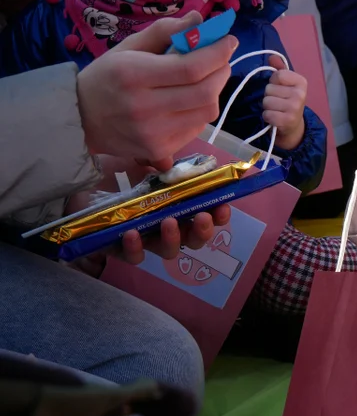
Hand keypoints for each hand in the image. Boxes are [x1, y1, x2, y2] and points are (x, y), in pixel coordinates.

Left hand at [66, 157, 231, 274]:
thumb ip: (158, 162)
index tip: (223, 206)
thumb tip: (172, 164)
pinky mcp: (119, 247)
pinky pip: (134, 256)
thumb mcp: (138, 160)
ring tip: (169, 222)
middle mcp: (165, 225)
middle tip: (202, 217)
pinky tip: (131, 232)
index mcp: (176, 205)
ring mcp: (145, 238)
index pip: (206, 215)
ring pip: (169, 251)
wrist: (73, 180)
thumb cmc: (111, 171)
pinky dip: (136, 247)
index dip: (218, 215)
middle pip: (193, 238)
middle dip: (203, 231)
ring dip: (174, 239)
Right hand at [77, 12, 237, 171]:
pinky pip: (197, 128)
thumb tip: (198, 19)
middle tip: (222, 59)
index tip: (229, 41)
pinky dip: (202, 110)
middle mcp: (144, 107)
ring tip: (207, 78)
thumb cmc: (107, 77)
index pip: (190, 68)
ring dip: (215, 90)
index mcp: (133, 75)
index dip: (217, 53)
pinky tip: (192, 100)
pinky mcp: (160, 150)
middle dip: (222, 71)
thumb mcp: (128, 47)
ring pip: (206, 112)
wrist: (80, 119)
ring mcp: (154, 133)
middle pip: (205, 92)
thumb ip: (164, 31)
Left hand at [264, 54, 307, 150]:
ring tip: (276, 110)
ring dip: (267, 107)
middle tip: (278, 102)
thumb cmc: (287, 101)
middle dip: (269, 95)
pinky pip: (267, 114)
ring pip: (266, 101)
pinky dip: (267, 117)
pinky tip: (275, 118)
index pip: (278, 75)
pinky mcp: (287, 121)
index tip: (280, 88)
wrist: (293, 126)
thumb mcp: (285, 84)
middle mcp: (300, 94)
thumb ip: (279, 69)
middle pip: (269, 89)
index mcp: (302, 82)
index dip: (274, 82)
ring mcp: (295, 108)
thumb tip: (272, 57)